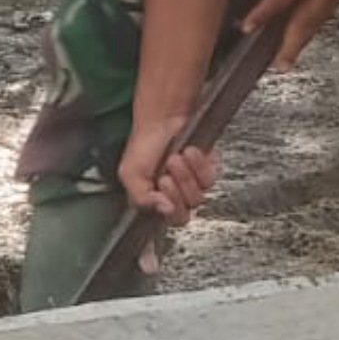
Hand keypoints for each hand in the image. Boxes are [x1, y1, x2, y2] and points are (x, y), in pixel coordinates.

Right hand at [117, 109, 220, 227]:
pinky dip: (198, 165)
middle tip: (165, 176)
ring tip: (174, 158)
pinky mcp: (207, 171)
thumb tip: (164, 209)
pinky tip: (189, 152)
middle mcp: (175, 196)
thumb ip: (141, 198)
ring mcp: (192, 184)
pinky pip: (209, 179)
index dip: (168, 211)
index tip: (161, 193)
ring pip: (197, 197)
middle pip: (184, 214)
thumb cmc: (145, 143)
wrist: (163, 118)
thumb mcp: (129, 174)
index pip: (168, 221)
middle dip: (175, 193)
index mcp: (155, 201)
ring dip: (185, 176)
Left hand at [248, 0, 338, 60]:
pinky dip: (324, 8)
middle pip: (305, 22)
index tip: (248, 28)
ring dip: (306, 33)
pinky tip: (318, 8)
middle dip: (292, 45)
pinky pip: (336, 2)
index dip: (263, 14)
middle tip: (280, 66)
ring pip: (321, 17)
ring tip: (292, 49)